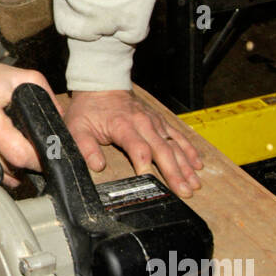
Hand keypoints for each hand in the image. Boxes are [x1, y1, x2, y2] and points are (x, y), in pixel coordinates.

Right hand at [0, 44, 203, 197]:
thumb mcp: (24, 78)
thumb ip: (50, 103)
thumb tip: (80, 130)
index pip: (30, 143)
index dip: (54, 162)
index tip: (75, 174)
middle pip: (17, 167)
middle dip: (41, 177)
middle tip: (62, 185)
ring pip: (0, 179)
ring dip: (21, 183)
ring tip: (36, 184)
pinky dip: (0, 182)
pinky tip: (9, 180)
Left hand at [64, 89, 203, 198]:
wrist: (102, 84)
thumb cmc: (89, 108)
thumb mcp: (77, 127)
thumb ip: (85, 147)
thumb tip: (97, 166)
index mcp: (123, 126)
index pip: (138, 147)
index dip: (144, 164)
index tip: (149, 181)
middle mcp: (143, 123)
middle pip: (163, 150)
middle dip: (175, 172)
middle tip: (184, 192)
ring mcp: (155, 122)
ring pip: (174, 145)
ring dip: (186, 166)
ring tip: (195, 184)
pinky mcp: (160, 121)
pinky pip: (178, 136)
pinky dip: (189, 150)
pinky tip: (197, 164)